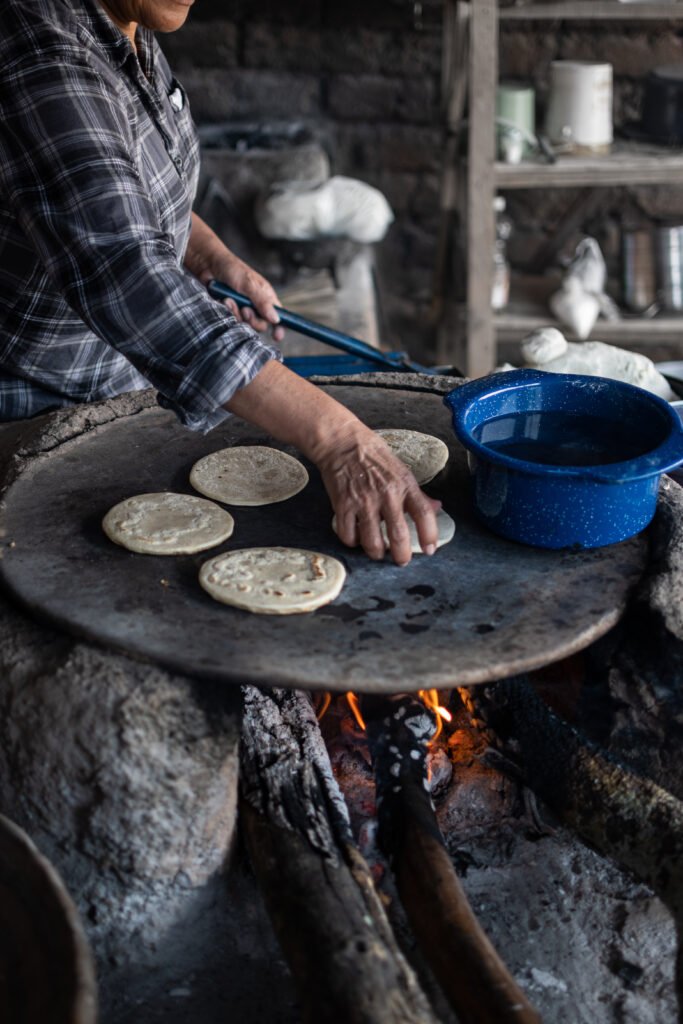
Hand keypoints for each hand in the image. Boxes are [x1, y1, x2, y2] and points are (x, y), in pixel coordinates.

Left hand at [186, 213, 284, 341]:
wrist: (208, 265)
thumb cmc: (232, 269)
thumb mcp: (249, 284)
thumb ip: (262, 302)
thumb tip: (276, 319)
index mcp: (266, 297)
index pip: (277, 315)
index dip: (279, 326)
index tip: (277, 336)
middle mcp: (256, 305)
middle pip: (260, 324)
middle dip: (252, 320)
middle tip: (244, 310)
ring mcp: (242, 309)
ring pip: (244, 324)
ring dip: (236, 313)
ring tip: (229, 300)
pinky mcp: (230, 311)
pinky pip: (231, 320)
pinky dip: (227, 312)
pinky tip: (223, 301)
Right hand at [223, 360, 439, 565]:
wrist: (342, 443)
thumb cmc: (373, 455)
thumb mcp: (402, 470)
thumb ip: (418, 494)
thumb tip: (437, 508)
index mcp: (405, 485)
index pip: (424, 514)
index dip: (429, 536)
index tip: (430, 549)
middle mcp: (386, 495)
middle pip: (398, 536)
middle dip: (401, 555)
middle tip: (401, 561)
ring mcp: (363, 502)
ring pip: (372, 542)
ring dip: (376, 552)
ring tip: (377, 551)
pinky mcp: (342, 505)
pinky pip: (348, 535)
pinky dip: (352, 542)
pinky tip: (355, 538)